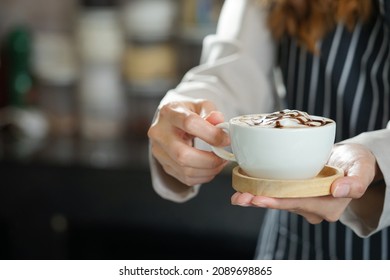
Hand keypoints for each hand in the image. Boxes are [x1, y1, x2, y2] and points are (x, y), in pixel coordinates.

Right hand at [148, 100, 229, 185]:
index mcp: (169, 112)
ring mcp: (159, 151)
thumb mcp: (200, 105)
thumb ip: (211, 112)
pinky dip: (203, 176)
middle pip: (182, 154)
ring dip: (209, 170)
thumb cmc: (187, 112)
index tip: (226, 139)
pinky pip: (185, 178)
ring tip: (220, 162)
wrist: (169, 121)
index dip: (211, 134)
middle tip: (224, 157)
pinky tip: (210, 168)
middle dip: (209, 160)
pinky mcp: (164, 165)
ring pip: (185, 170)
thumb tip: (219, 121)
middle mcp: (159, 133)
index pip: (189, 124)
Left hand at [231, 143, 379, 223]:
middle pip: (284, 204)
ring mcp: (302, 202)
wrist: (350, 160)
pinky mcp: (294, 193)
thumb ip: (356, 181)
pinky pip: (276, 195)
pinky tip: (244, 190)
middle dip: (261, 201)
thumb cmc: (356, 162)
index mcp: (329, 205)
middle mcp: (313, 208)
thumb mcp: (362, 167)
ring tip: (238, 196)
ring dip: (257, 198)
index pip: (300, 203)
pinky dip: (260, 192)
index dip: (279, 200)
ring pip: (277, 201)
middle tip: (240, 198)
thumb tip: (339, 190)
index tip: (259, 198)